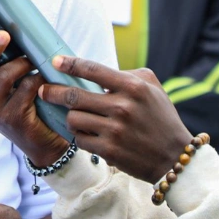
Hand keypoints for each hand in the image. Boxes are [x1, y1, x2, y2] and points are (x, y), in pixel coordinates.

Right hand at [0, 29, 68, 168]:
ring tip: (33, 59)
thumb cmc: (22, 105)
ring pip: (2, 78)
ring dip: (21, 63)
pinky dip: (37, 78)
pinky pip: (25, 89)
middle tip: (4, 34)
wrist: (40, 141)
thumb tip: (4, 33)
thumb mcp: (4, 85)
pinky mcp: (13, 119)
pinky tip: (44, 76)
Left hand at [41, 57, 193, 182]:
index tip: (54, 61)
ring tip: (75, 117)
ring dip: (70, 118)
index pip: (92, 70)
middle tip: (44, 90)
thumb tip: (95, 71)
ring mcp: (114, 130)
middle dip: (53, 92)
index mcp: (132, 87)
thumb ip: (126, 74)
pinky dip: (80, 136)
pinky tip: (87, 135)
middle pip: (73, 96)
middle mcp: (122, 107)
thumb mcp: (152, 87)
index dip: (69, 64)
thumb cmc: (161, 118)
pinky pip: (80, 140)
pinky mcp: (109, 151)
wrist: (174, 157)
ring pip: (73, 119)